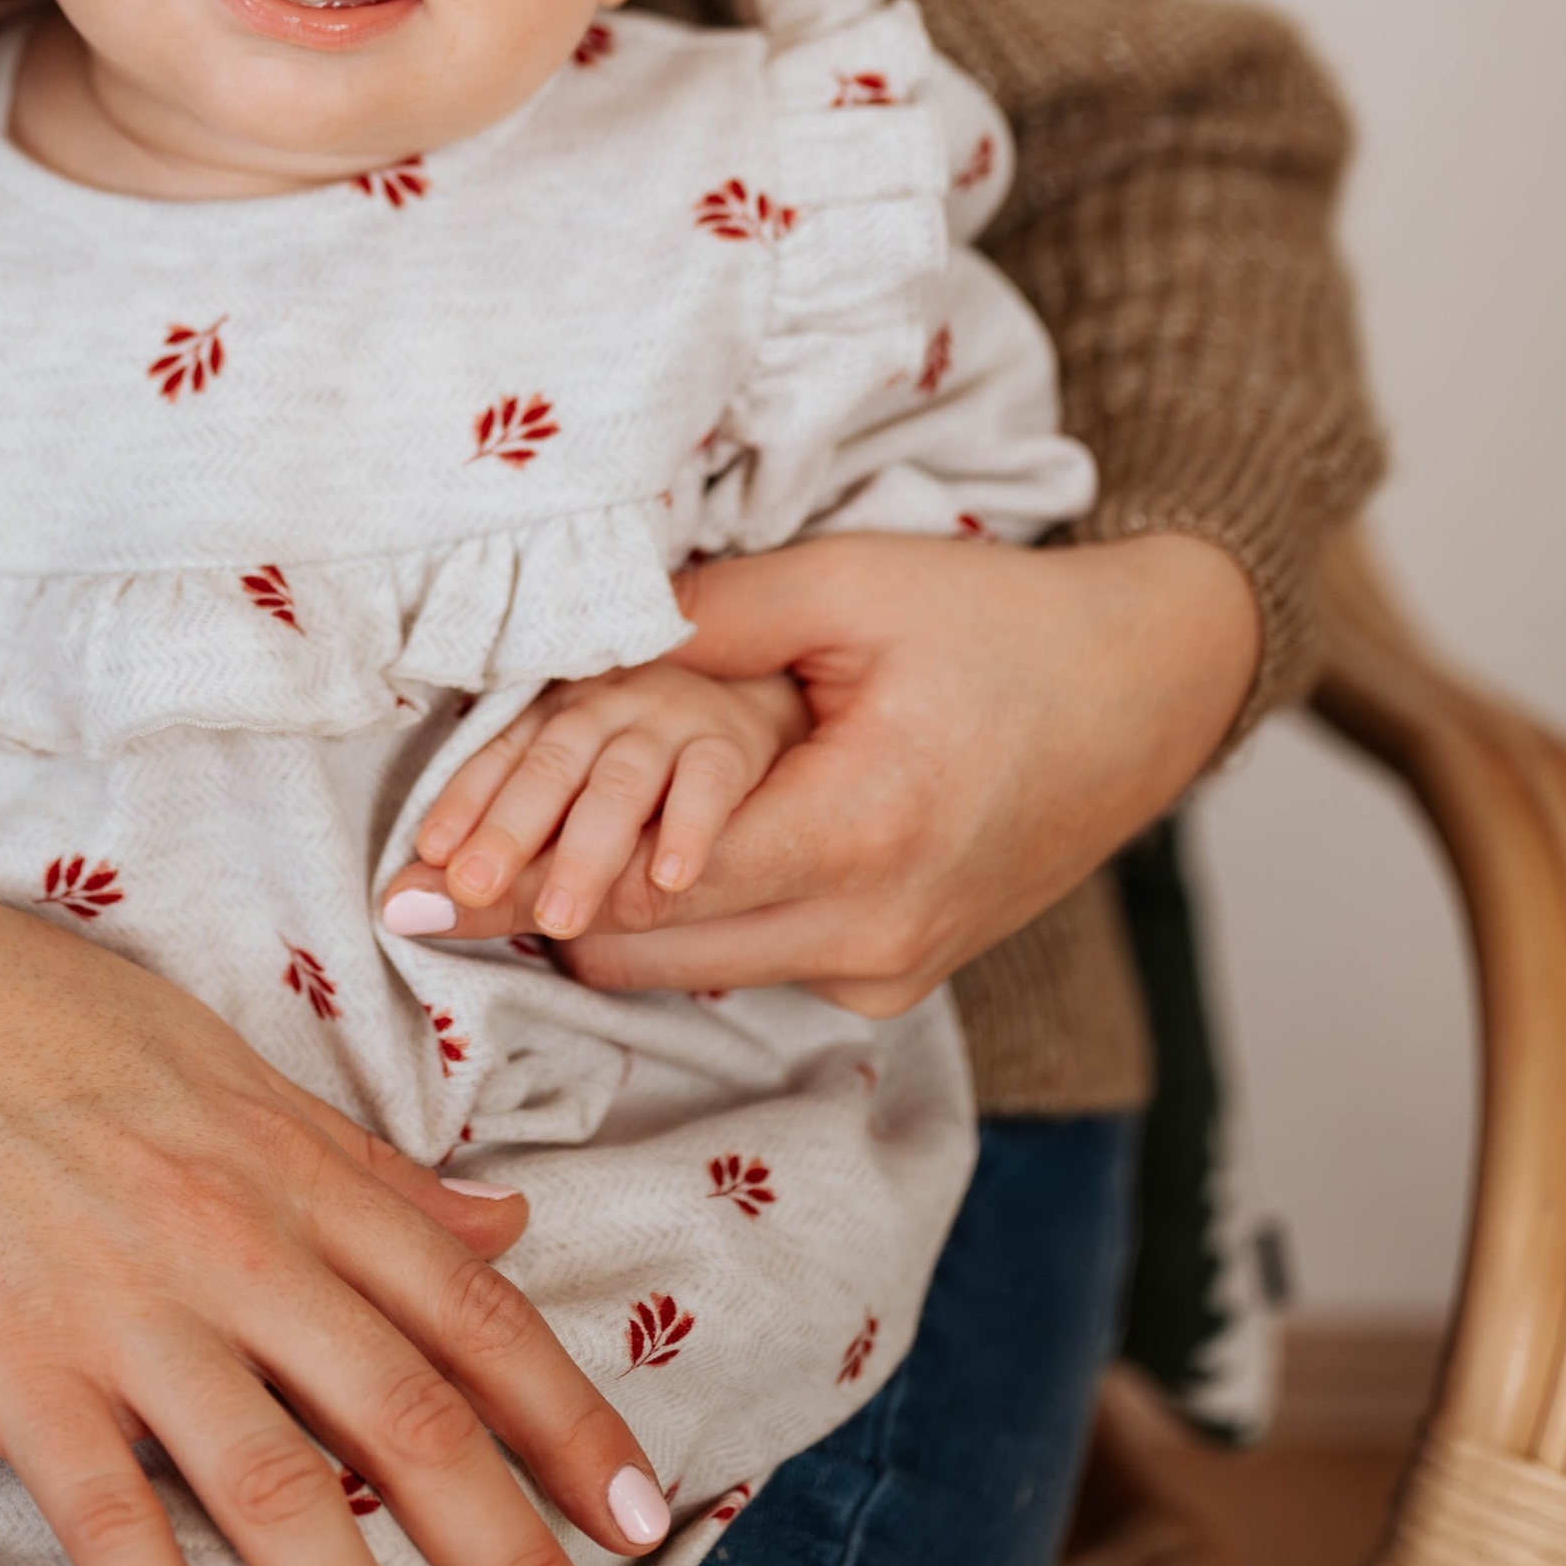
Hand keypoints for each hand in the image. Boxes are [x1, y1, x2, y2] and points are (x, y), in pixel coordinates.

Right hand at [0, 839, 662, 1565]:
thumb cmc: (52, 1023)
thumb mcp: (235, 1070)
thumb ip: (369, 1169)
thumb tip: (504, 1229)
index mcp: (297, 1171)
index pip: (471, 1315)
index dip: (567, 1425)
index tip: (642, 1523)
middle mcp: (238, 1242)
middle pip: (406, 1417)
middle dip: (507, 1559)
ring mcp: (127, 1308)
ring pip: (276, 1489)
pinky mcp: (15, 1365)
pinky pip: (107, 1515)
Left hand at [382, 531, 1259, 1010]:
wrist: (1147, 690)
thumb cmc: (1000, 622)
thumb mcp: (849, 586)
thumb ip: (707, 616)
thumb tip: (573, 633)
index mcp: (858, 836)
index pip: (640, 887)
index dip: (521, 876)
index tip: (418, 877)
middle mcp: (872, 936)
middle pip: (642, 954)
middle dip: (535, 910)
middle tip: (429, 875)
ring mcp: (886, 973)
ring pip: (682, 974)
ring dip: (603, 917)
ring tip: (502, 861)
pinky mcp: (892, 978)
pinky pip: (744, 966)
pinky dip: (679, 923)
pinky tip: (627, 858)